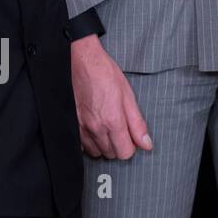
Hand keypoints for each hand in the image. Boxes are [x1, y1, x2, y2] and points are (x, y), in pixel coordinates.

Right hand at [70, 34, 151, 159]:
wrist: (80, 63)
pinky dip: (90, 141)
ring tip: (108, 126)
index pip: (125, 153)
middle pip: (111, 154)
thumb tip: (146, 144)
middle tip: (120, 127)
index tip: (131, 135)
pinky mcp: (71, 125)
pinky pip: (82, 146)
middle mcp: (95, 129)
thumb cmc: (105, 75)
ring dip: (104, 144)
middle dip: (119, 144)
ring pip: (96, 152)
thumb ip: (137, 123)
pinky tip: (95, 128)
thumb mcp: (128, 96)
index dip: (131, 145)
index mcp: (112, 121)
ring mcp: (80, 128)